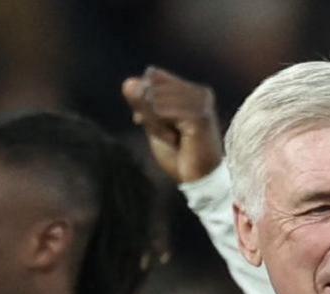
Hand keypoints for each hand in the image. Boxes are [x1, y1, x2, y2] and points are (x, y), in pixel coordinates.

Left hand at [121, 66, 221, 183]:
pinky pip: (163, 112)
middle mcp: (201, 92)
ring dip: (156, 124)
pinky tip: (176, 140)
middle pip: (152, 88)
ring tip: (175, 139)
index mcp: (192, 91)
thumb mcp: (154, 125)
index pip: (153, 77)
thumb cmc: (179, 155)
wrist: (198, 180)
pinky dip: (161, 129)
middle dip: (150, 115)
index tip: (159, 124)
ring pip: (155, 100)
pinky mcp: (199, 116)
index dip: (146, 100)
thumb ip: (142, 104)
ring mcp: (202, 103)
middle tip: (170, 136)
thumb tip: (127, 83)